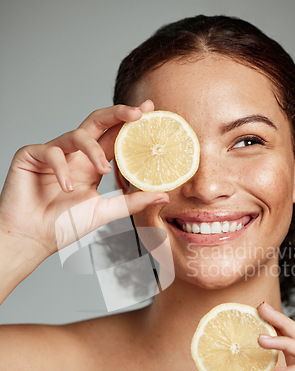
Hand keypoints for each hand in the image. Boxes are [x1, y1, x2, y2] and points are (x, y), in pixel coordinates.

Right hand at [0, 100, 167, 256]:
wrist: (32, 237)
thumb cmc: (64, 224)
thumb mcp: (105, 211)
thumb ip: (132, 202)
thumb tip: (164, 195)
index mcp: (92, 165)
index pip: (115, 137)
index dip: (132, 124)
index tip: (152, 111)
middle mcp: (75, 155)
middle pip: (97, 122)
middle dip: (118, 113)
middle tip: (138, 113)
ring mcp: (54, 153)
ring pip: (77, 134)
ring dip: (93, 149)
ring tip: (102, 169)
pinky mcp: (32, 155)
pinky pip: (51, 152)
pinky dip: (61, 168)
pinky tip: (67, 187)